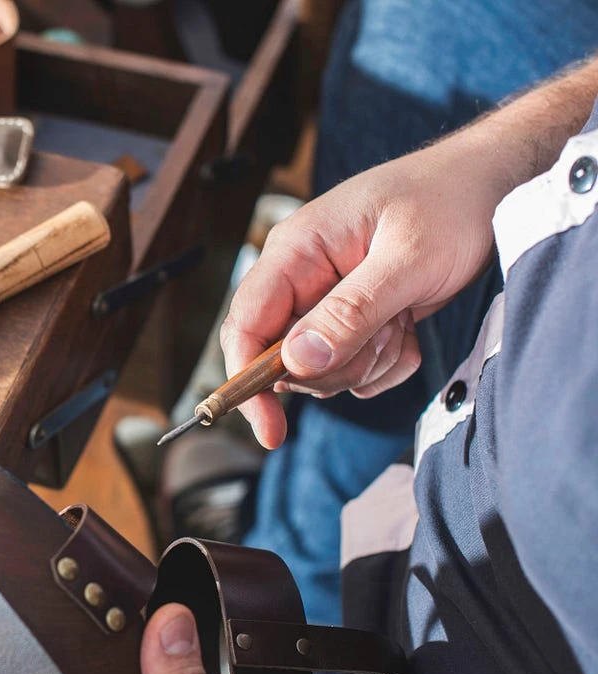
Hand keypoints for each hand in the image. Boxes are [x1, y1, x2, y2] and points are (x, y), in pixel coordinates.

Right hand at [220, 130, 514, 448]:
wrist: (487, 186)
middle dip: (338, 364)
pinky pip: (353, 370)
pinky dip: (387, 362)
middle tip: (389, 329)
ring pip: (322, 370)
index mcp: (294, 252)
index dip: (246, 379)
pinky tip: (409, 325)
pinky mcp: (351, 320)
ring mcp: (324, 302)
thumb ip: (350, 312)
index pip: (245, 325)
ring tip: (404, 317)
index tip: (269, 428)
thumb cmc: (447, 202)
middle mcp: (300, 279)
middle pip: (284, 360)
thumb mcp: (407, 259)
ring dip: (370, 360)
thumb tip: (298, 363)